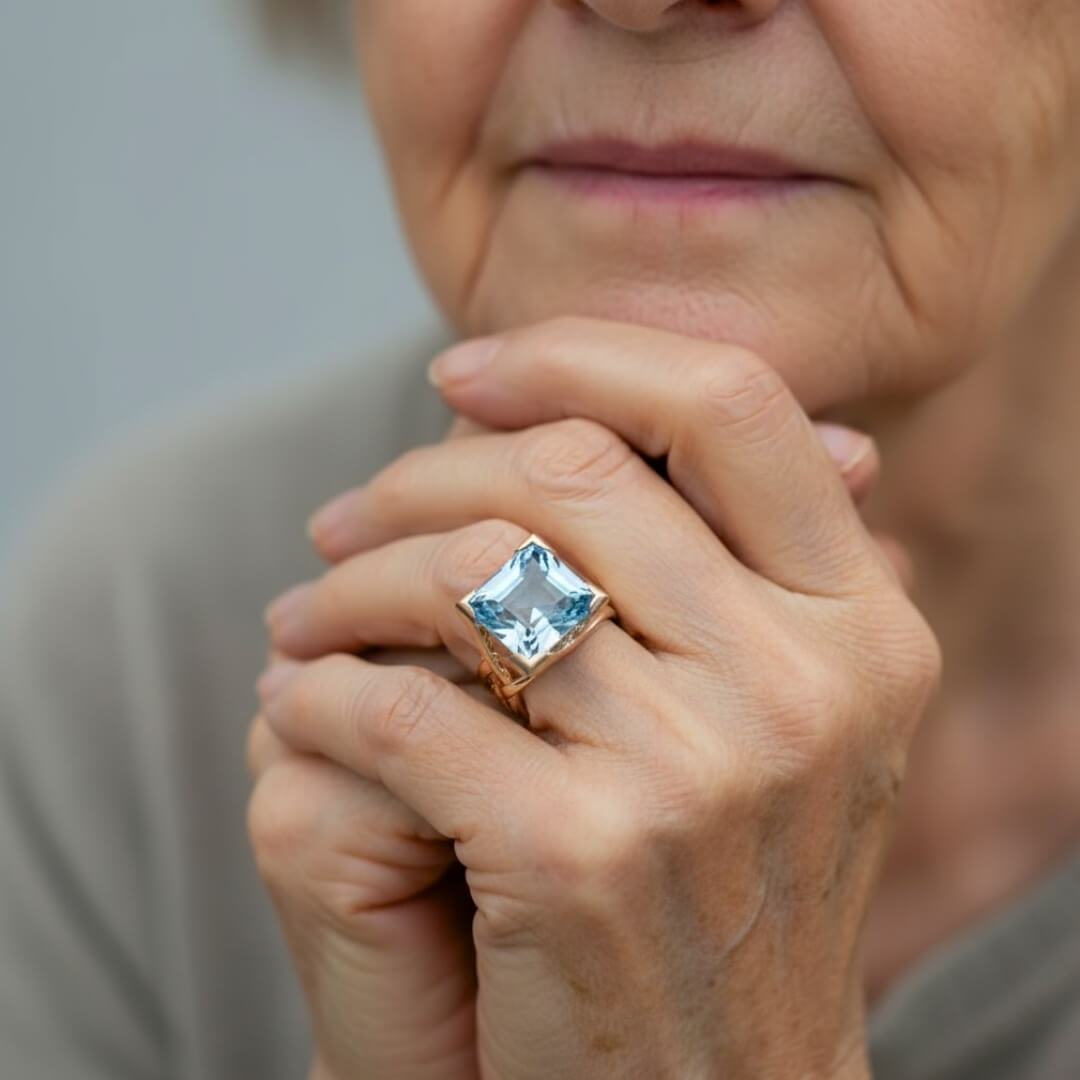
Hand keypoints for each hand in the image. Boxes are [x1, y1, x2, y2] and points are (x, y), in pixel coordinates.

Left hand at [256, 318, 939, 1077]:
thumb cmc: (719, 886)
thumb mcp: (780, 719)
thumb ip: (731, 563)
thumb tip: (653, 402)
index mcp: (863, 626)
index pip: (728, 406)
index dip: (581, 356)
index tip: (463, 376)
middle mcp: (806, 687)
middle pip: (572, 475)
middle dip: (423, 474)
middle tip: (343, 521)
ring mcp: (698, 773)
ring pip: (469, 580)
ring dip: (350, 587)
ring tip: (307, 617)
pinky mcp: (577, 859)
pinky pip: (402, 711)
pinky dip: (325, 695)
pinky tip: (303, 705)